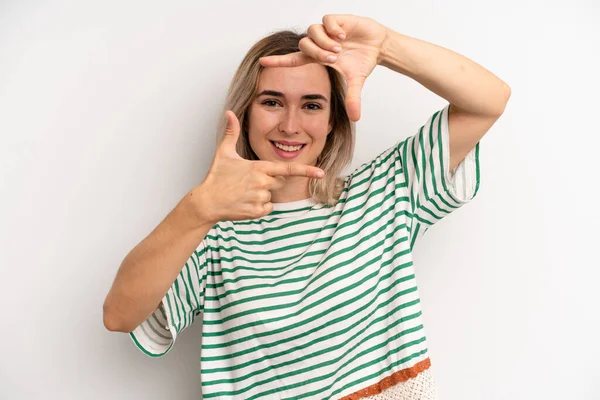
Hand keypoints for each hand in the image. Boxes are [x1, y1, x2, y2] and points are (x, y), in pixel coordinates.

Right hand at [194, 111, 325, 221]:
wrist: (207, 202)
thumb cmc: (216, 176)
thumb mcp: (224, 152)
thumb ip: (232, 132)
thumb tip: (229, 112)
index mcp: (259, 168)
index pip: (288, 169)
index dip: (306, 170)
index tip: (321, 173)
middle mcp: (263, 183)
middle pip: (278, 182)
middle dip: (268, 181)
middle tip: (247, 181)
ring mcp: (260, 199)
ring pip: (271, 196)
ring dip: (261, 195)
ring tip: (243, 192)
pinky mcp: (256, 212)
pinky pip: (267, 208)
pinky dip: (258, 207)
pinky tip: (244, 202)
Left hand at [259, 14, 388, 121]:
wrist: (377, 45)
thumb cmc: (362, 61)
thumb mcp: (356, 81)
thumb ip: (352, 98)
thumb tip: (356, 118)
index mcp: (318, 58)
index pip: (293, 60)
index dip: (278, 61)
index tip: (262, 62)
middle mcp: (319, 43)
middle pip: (303, 45)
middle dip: (317, 52)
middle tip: (334, 58)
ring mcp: (327, 31)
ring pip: (312, 31)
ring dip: (324, 41)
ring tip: (339, 48)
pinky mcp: (336, 20)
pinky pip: (326, 20)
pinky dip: (333, 29)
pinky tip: (343, 35)